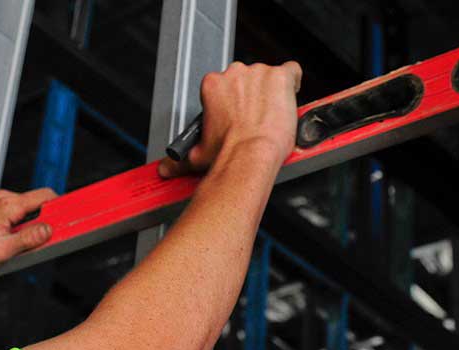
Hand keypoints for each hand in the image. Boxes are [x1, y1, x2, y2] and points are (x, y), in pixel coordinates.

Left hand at [0, 188, 57, 279]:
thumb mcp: (3, 251)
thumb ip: (28, 239)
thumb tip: (48, 229)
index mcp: (6, 205)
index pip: (44, 196)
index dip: (59, 208)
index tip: (68, 218)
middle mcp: (1, 199)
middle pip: (37, 203)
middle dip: (44, 221)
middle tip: (43, 241)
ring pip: (26, 210)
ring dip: (30, 226)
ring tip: (20, 246)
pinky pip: (15, 214)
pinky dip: (20, 226)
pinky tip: (11, 242)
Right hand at [159, 61, 301, 177]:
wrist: (250, 156)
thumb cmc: (227, 154)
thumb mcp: (197, 156)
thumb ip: (179, 160)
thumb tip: (165, 169)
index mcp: (212, 86)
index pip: (226, 84)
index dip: (234, 100)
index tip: (238, 115)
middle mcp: (235, 74)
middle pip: (247, 78)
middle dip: (253, 95)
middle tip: (256, 117)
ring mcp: (259, 73)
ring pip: (269, 76)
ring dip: (272, 92)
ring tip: (272, 115)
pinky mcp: (281, 76)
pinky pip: (292, 71)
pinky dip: (293, 83)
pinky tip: (289, 98)